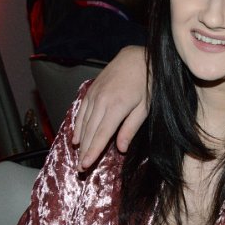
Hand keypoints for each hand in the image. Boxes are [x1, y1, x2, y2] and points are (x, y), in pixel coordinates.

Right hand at [71, 46, 148, 169]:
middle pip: (89, 131)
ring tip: (78, 156)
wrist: (139, 55)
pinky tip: (76, 136)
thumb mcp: (146, 106)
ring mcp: (94, 94)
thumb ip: (131, 127)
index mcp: (116, 107)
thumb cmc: (149, 81)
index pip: (101, 135)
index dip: (92, 152)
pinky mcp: (92, 89)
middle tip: (80, 169)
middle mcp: (101, 101)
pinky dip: (78, 124)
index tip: (84, 166)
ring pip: (83, 122)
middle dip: (84, 151)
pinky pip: (81, 110)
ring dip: (80, 140)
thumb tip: (120, 147)